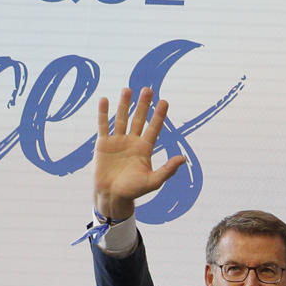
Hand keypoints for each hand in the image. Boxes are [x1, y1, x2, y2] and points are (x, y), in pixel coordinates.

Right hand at [93, 87, 187, 220]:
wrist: (112, 195)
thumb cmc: (134, 190)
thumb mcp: (153, 181)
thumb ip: (167, 170)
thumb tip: (182, 158)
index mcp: (145, 149)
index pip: (154, 128)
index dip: (159, 116)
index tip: (164, 102)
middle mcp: (132, 142)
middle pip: (139, 119)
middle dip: (143, 105)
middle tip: (148, 90)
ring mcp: (117, 141)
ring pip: (122, 118)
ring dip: (124, 104)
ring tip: (128, 89)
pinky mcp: (103, 143)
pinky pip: (103, 125)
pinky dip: (104, 113)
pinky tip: (105, 100)